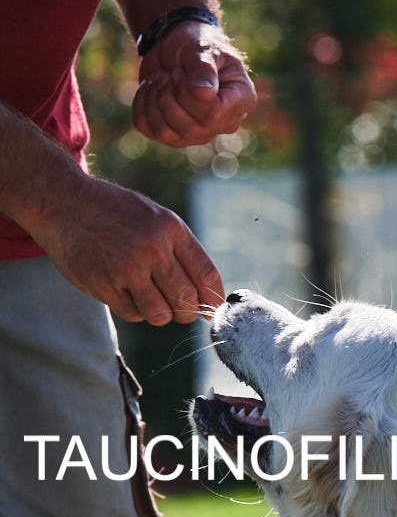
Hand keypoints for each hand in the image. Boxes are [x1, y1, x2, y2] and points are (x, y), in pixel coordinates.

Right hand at [30, 174, 224, 324]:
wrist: (63, 202)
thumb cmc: (114, 214)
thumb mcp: (154, 218)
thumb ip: (180, 251)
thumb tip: (208, 295)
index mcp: (171, 228)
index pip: (206, 276)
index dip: (212, 300)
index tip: (210, 311)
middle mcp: (153, 247)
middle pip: (187, 301)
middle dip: (186, 312)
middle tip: (178, 309)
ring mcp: (128, 267)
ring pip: (161, 314)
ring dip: (158, 314)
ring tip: (147, 297)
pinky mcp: (104, 284)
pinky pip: (133, 314)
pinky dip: (133, 309)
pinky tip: (122, 290)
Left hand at [133, 21, 256, 146]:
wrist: (177, 45)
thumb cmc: (197, 43)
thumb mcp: (202, 48)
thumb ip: (204, 68)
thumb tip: (204, 94)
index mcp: (240, 101)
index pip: (213, 115)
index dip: (189, 93)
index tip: (183, 71)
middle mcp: (223, 124)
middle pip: (189, 129)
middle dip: (169, 94)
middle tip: (171, 71)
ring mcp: (198, 134)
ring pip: (165, 132)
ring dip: (153, 98)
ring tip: (160, 77)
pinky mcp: (172, 135)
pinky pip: (147, 128)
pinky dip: (140, 103)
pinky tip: (149, 87)